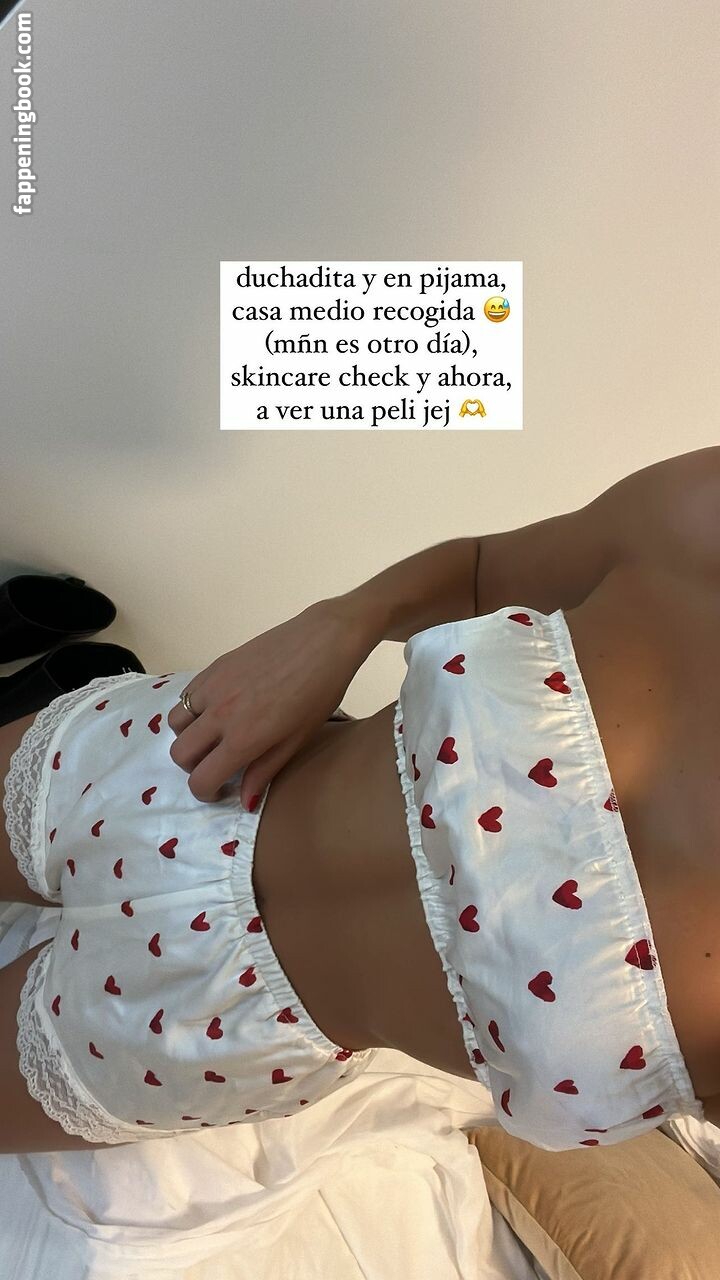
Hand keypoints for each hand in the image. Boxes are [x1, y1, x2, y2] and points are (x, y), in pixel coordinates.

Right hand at [166, 598, 374, 805]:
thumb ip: (265, 771)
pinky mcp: (213, 666)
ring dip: (189, 737)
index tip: (222, 790)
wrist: (323, 640)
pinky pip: (185, 696)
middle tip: (218, 764)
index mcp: (242, 738)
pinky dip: (193, 709)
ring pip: (175, 723)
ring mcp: (212, 687)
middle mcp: (219, 714)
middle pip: (179, 754)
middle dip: (194, 767)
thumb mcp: (297, 739)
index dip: (207, 793)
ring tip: (214, 734)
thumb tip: (244, 801)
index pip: (201, 779)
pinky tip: (218, 708)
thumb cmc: (320, 693)